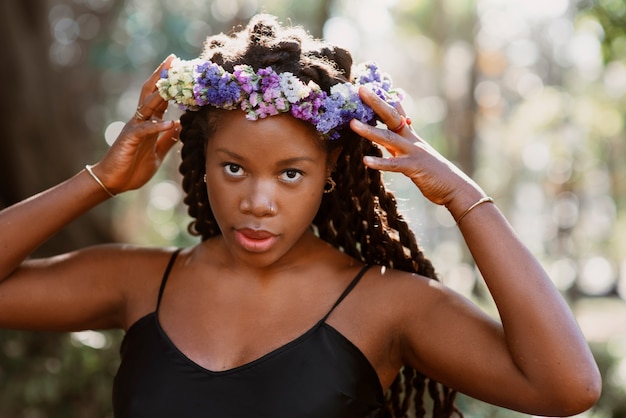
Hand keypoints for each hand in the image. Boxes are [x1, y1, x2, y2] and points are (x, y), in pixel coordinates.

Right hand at [89, 55, 180, 193]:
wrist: (113, 182)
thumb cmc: (133, 168)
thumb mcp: (157, 153)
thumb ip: (167, 139)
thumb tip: (179, 127)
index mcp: (148, 123)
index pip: (161, 99)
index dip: (170, 84)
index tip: (182, 69)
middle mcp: (141, 121)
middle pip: (151, 92)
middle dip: (162, 75)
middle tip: (173, 59)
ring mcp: (134, 128)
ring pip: (147, 105)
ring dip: (160, 93)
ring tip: (172, 80)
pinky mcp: (129, 139)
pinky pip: (145, 130)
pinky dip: (158, 126)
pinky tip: (170, 123)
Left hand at [349, 87, 483, 210]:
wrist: (454, 187)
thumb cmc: (434, 172)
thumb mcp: (418, 152)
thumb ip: (405, 138)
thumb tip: (399, 127)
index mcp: (410, 137)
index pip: (395, 113)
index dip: (383, 100)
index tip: (368, 87)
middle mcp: (411, 140)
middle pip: (391, 117)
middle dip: (376, 103)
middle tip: (361, 90)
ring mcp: (413, 152)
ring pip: (388, 138)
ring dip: (369, 131)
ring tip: (352, 124)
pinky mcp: (414, 168)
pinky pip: (394, 164)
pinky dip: (380, 163)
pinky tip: (366, 161)